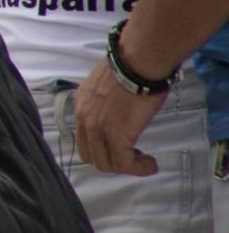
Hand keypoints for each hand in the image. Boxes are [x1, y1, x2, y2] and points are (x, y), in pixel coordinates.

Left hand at [74, 58, 165, 175]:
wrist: (137, 63)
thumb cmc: (130, 67)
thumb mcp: (107, 84)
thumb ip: (106, 100)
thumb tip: (119, 106)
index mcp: (81, 105)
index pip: (83, 138)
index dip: (101, 147)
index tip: (120, 146)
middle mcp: (84, 119)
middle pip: (90, 155)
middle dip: (111, 160)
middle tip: (132, 156)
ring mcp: (98, 129)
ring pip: (105, 163)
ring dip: (126, 167)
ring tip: (143, 161)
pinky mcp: (117, 136)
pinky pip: (123, 164)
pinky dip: (138, 168)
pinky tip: (150, 164)